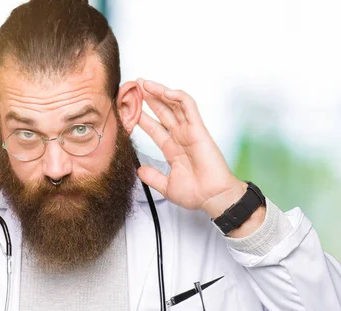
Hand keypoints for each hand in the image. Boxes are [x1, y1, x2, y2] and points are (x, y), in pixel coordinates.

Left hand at [135, 79, 246, 217]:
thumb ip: (152, 177)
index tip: (128, 108)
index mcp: (172, 149)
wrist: (212, 198)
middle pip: (162, 112)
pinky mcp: (198, 129)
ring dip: (159, 92)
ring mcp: (189, 131)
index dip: (141, 117)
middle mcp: (180, 137)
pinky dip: (178, 97)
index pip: (154, 128)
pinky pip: (189, 107)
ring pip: (174, 105)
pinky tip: (165, 91)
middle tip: (134, 86)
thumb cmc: (196, 194)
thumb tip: (140, 170)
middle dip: (148, 98)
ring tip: (144, 83)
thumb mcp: (167, 186)